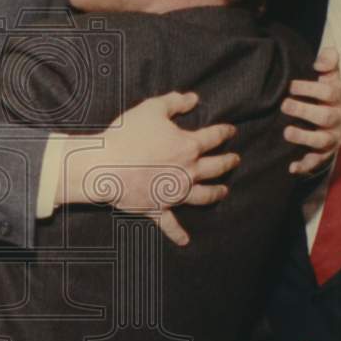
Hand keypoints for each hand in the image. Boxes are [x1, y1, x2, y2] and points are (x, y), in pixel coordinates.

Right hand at [60, 91, 238, 245]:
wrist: (104, 165)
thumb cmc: (127, 135)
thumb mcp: (151, 109)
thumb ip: (174, 102)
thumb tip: (192, 98)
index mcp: (188, 146)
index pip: (213, 137)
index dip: (224, 133)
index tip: (231, 131)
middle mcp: (187, 172)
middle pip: (215, 168)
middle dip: (227, 162)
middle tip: (235, 160)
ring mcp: (174, 193)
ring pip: (203, 196)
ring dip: (215, 193)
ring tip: (223, 192)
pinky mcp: (157, 208)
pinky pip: (170, 224)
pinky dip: (178, 234)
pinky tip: (185, 241)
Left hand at [282, 47, 340, 174]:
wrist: (335, 121)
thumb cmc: (327, 95)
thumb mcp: (330, 77)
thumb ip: (328, 63)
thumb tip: (324, 56)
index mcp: (339, 98)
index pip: (330, 92)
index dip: (311, 88)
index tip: (292, 85)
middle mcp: (339, 119)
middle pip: (325, 116)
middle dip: (305, 110)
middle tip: (285, 104)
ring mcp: (333, 138)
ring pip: (322, 140)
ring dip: (304, 137)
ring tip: (286, 132)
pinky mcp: (325, 154)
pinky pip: (317, 162)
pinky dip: (305, 166)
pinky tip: (292, 167)